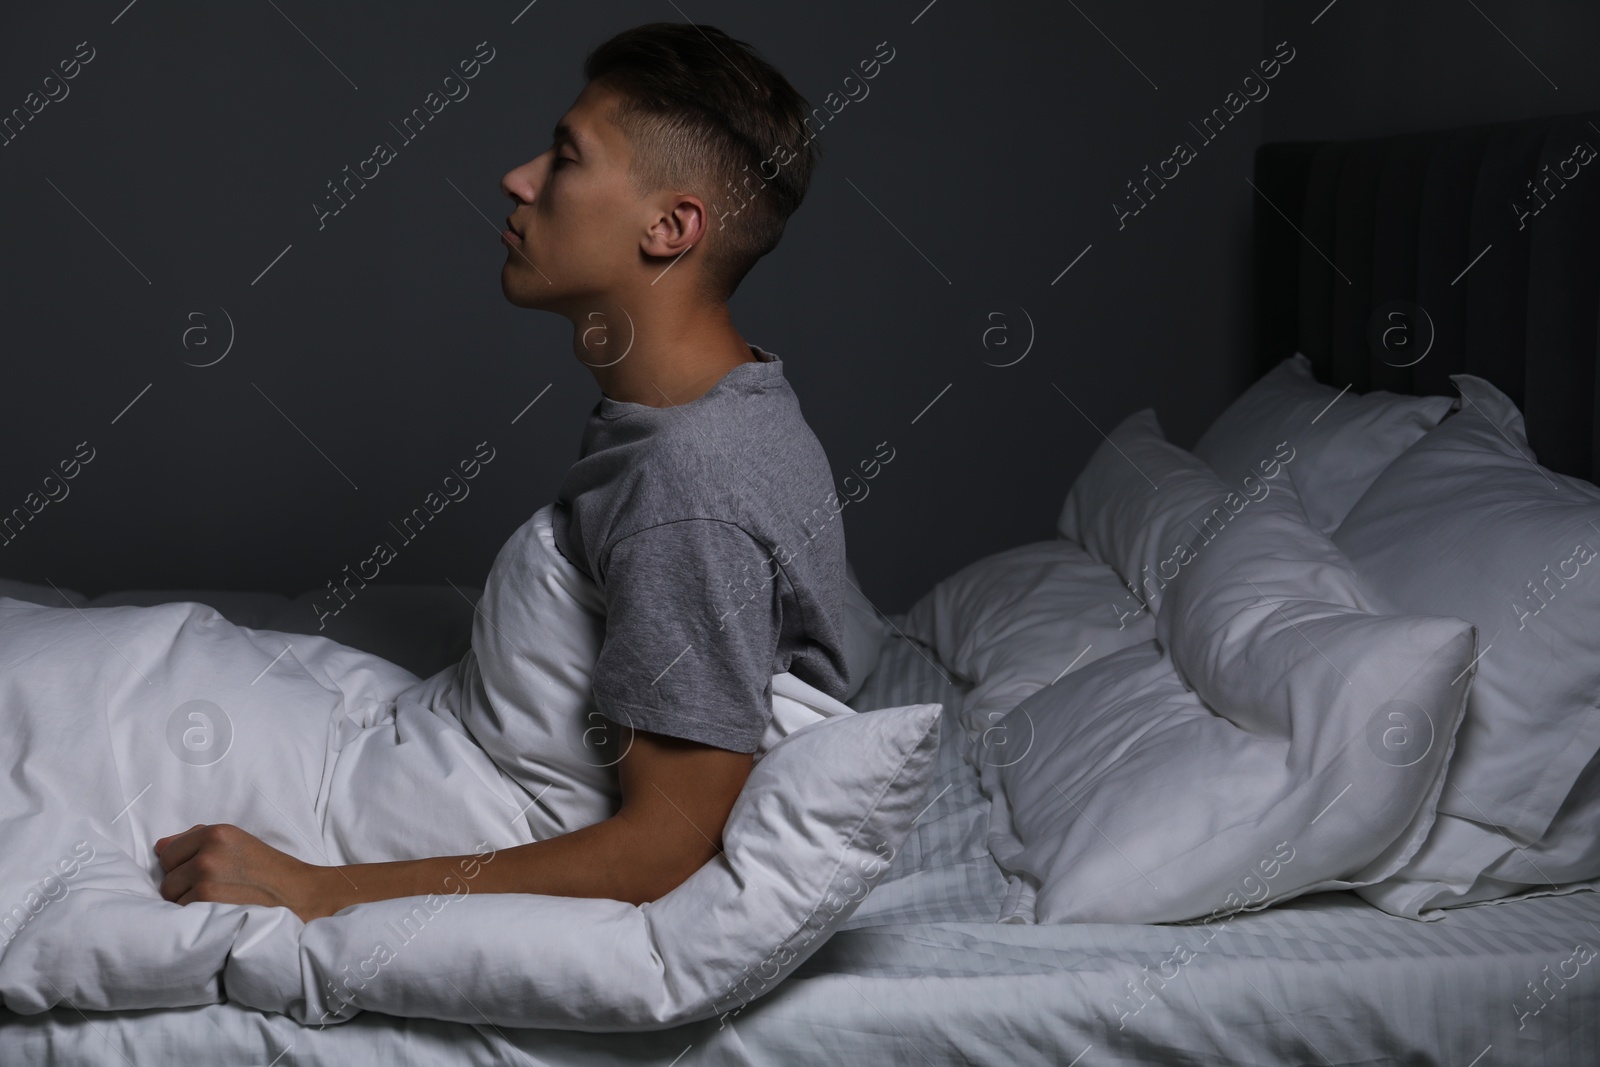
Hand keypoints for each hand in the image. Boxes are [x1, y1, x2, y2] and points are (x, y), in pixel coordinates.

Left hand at [155, 823, 341, 923]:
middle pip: (167, 876)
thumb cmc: (270, 871)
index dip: (183, 865)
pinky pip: (182, 915)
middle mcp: (209, 853)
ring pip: (172, 898)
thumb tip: (160, 846)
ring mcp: (206, 879)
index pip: (168, 851)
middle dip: (184, 886)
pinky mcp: (206, 904)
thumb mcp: (239, 843)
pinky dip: (197, 919)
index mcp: (217, 833)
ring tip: (218, 902)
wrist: (300, 895)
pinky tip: (219, 914)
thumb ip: (199, 839)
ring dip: (188, 904)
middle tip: (216, 889)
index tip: (205, 873)